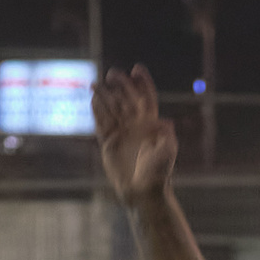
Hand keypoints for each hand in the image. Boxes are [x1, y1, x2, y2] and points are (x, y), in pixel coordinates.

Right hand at [93, 66, 176, 209]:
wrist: (143, 191)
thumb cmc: (159, 172)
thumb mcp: (167, 152)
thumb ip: (166, 136)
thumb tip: (166, 121)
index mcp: (152, 124)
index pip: (147, 98)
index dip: (143, 83)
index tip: (136, 68)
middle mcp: (137, 126)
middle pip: (127, 99)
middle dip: (121, 85)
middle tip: (112, 73)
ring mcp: (122, 133)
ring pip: (112, 109)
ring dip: (105, 95)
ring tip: (94, 83)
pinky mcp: (109, 143)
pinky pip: (102, 123)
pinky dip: (97, 111)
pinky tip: (92, 100)